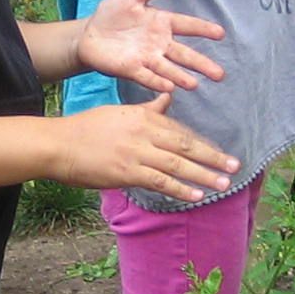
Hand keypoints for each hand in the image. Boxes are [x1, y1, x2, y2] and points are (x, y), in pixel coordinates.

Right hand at [59, 94, 238, 202]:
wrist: (59, 144)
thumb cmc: (87, 128)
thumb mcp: (120, 112)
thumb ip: (147, 108)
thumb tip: (168, 98)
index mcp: (143, 117)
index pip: (181, 131)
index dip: (204, 144)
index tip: (222, 152)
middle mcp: (144, 133)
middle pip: (186, 146)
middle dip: (213, 157)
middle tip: (235, 166)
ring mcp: (137, 154)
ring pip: (178, 166)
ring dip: (203, 176)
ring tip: (223, 184)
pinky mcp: (127, 173)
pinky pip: (160, 182)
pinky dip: (180, 189)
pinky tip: (196, 195)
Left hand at [77, 0, 226, 91]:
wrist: (89, 33)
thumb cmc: (113, 13)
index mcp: (162, 23)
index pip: (187, 26)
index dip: (203, 29)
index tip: (220, 34)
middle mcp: (159, 44)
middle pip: (184, 54)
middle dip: (201, 64)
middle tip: (220, 74)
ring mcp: (146, 58)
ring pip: (168, 69)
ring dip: (181, 77)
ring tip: (194, 85)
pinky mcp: (131, 69)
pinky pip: (146, 76)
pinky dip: (156, 82)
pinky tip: (168, 87)